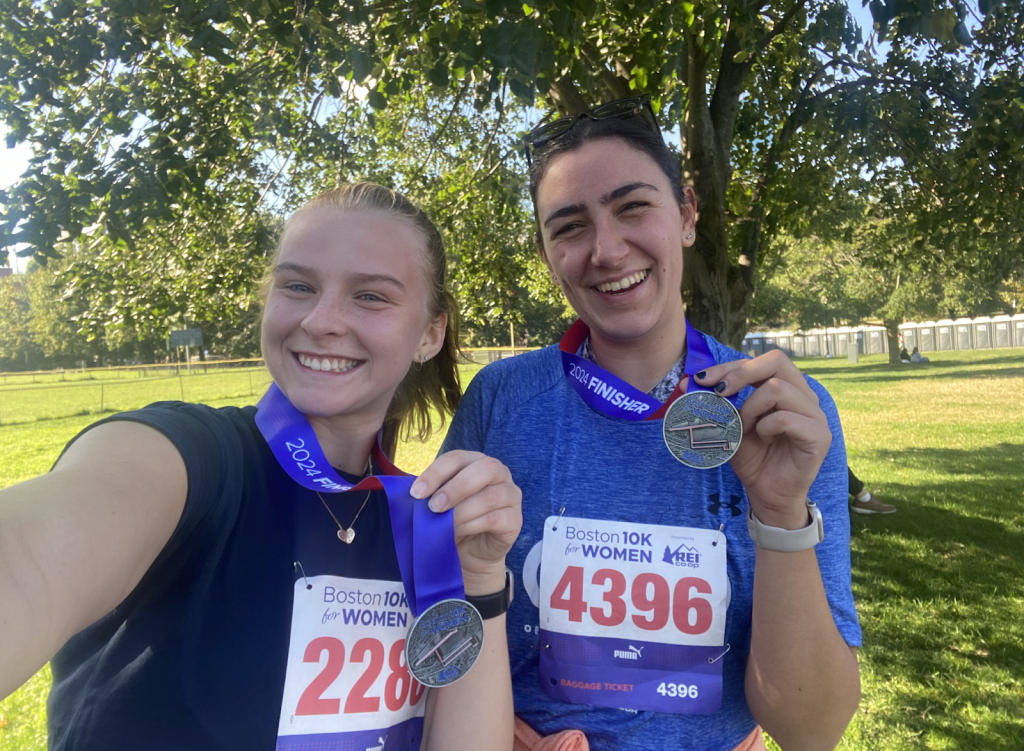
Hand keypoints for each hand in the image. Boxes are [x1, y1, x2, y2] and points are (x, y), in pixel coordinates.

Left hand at [411, 451, 522, 594]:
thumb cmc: (453, 521)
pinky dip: (472, 525)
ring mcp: (511, 495)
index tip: (416, 493)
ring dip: (462, 510)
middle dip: (455, 487)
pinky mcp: (515, 520)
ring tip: (444, 524)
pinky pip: (495, 518)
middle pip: (484, 469)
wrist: (468, 552)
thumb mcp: (440, 503)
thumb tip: (414, 492)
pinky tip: (458, 532)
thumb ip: (432, 493)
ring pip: (490, 496)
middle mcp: (498, 473)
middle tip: (433, 506)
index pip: (458, 458)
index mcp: (476, 462)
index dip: (436, 473)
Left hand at [694, 350, 831, 528]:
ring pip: (778, 389)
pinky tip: (763, 439)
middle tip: (719, 391)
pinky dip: (765, 427)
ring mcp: (814, 414)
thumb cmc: (753, 457)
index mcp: (786, 387)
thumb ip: (715, 404)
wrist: (767, 493)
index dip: (730, 366)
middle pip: (777, 361)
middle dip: (741, 373)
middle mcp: (804, 396)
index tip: (702, 379)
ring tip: (746, 428)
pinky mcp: (819, 435)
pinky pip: (785, 418)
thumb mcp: (729, 426)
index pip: (761, 361)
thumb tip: (686, 383)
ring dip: (751, 408)